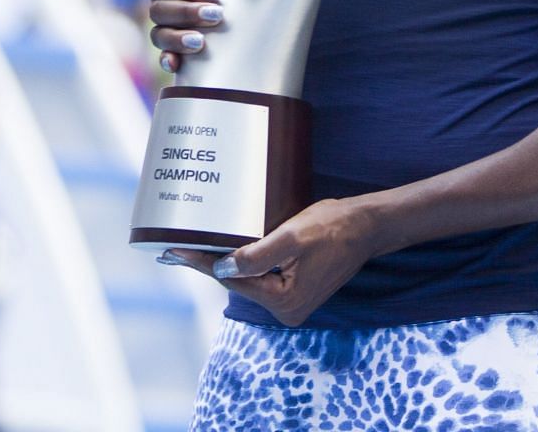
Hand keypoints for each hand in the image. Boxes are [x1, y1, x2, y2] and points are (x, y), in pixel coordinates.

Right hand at [145, 0, 222, 74]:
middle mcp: (161, 7)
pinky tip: (176, 64)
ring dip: (178, 37)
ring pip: (157, 34)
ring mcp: (164, 31)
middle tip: (216, 15)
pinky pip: (162, 58)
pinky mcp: (172, 54)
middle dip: (187, 12)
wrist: (243, 21)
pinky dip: (168, 60)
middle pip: (158, 10)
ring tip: (201, 42)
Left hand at [158, 197, 376, 326]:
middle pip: (237, 283)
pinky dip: (243, 264)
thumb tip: (222, 269)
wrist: (364, 227)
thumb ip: (256, 256)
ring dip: (225, 263)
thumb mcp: (291, 237)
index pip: (232, 278)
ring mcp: (291, 304)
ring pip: (247, 281)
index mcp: (285, 301)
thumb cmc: (332, 227)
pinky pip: (260, 278)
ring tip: (192, 247)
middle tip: (175, 246)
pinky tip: (224, 252)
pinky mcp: (293, 292)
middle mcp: (287, 310)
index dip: (200, 263)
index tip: (172, 252)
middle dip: (209, 263)